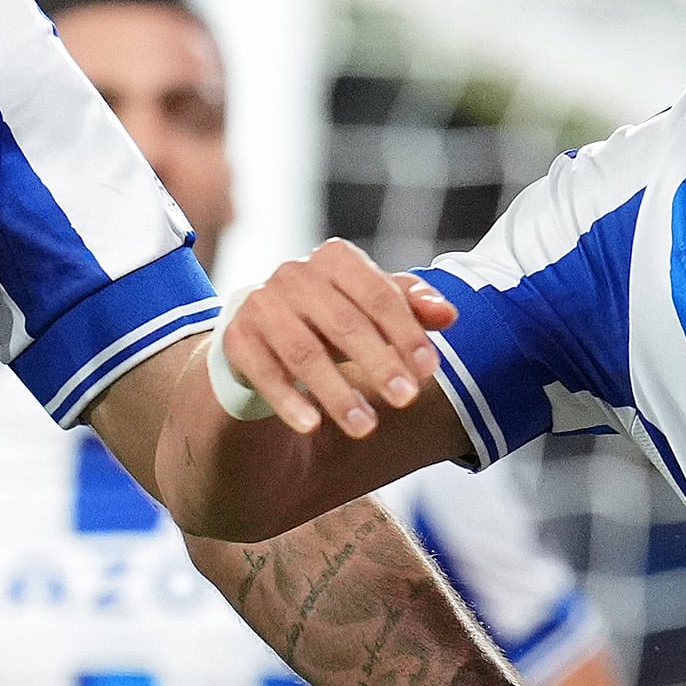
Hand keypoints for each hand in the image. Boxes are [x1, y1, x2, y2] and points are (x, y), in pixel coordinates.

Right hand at [215, 240, 456, 440]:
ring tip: (365, 427)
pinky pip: (264, 372)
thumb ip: (412, 307)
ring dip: (337, 393)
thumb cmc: (334, 315)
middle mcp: (295, 274)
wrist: (266, 330)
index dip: (406, 332)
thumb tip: (449, 315)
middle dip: (379, 364)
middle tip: (408, 400)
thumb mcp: (375, 307)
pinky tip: (312, 426)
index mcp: (336, 259)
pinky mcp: (237, 338)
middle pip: (344, 323)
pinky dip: (288, 401)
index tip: (430, 369)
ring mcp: (262, 304)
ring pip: (304, 352)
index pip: (378, 293)